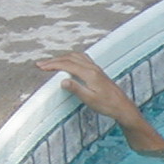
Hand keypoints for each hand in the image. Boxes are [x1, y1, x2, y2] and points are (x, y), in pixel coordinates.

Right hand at [36, 51, 163, 153]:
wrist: (123, 106)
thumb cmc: (107, 105)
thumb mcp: (90, 99)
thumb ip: (76, 89)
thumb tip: (62, 81)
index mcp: (90, 74)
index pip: (67, 64)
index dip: (52, 65)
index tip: (40, 67)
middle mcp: (93, 68)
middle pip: (70, 58)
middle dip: (54, 60)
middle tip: (40, 65)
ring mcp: (96, 68)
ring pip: (76, 56)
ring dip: (62, 57)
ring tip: (50, 63)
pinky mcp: (98, 71)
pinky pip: (82, 58)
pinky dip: (71, 58)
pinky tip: (68, 62)